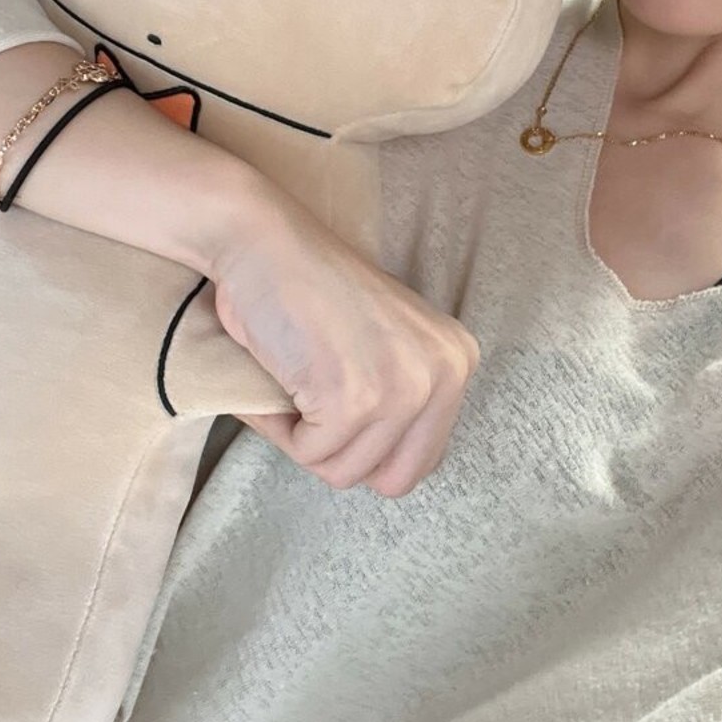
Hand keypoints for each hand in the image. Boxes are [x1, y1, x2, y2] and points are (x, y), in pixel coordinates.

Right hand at [206, 176, 479, 498]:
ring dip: (305, 437)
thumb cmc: (310, 290)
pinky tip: (280, 374)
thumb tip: (385, 470)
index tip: (339, 398)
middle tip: (316, 402)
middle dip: (344, 454)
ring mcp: (403, 388)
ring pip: (345, 472)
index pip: (423, 458)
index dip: (370, 445)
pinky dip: (279, 425)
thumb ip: (403, 396)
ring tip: (296, 377)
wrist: (264, 242)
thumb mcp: (388, 344)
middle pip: (395, 479)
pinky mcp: (355, 399)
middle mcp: (446, 374)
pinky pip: (309, 454)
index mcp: (457, 362)